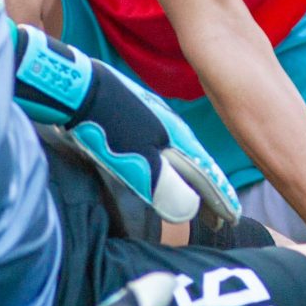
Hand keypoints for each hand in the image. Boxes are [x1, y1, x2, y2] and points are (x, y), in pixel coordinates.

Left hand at [11, 24, 242, 226]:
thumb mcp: (139, 160)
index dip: (218, 197)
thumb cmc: (107, 126)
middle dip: (208, 188)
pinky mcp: (124, 118)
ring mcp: (145, 120)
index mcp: (176, 138)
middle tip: (219, 215)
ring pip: (174, 154)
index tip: (232, 217)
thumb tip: (190, 211)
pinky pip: (153, 147)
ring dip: (186, 177)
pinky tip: (155, 168)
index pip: (205, 174)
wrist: (73, 88)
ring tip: (192, 196)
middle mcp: (166, 127)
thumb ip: (165, 185)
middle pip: (194, 164)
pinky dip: (164, 164)